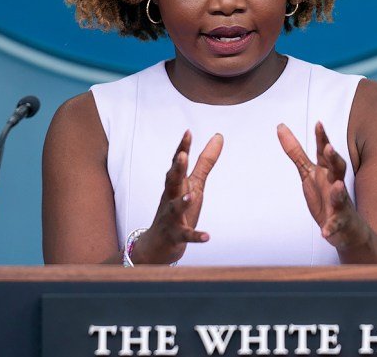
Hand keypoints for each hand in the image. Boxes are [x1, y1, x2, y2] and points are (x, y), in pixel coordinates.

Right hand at [130, 130, 223, 263]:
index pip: (177, 164)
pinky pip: (186, 236)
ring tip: (191, 196)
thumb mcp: (193, 184)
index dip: (182, 148)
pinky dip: (195, 236)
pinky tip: (207, 237)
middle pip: (172, 181)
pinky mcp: (176, 236)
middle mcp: (170, 198)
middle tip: (182, 156)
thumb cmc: (177, 209)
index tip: (187, 132)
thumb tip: (218, 136)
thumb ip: (205, 162)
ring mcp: (171, 217)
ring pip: (175, 209)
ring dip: (182, 202)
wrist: (158, 244)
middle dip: (176, 169)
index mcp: (175, 184)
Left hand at [277, 122, 369, 250]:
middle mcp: (335, 185)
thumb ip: (296, 151)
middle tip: (329, 148)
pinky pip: (336, 225)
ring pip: (341, 196)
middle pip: (337, 169)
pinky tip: (326, 232)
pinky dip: (331, 228)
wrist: (346, 227)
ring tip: (337, 185)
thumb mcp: (308, 172)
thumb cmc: (326, 195)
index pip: (324, 153)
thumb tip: (280, 127)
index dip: (322, 139)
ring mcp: (340, 204)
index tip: (318, 124)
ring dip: (339, 191)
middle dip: (334, 159)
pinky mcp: (339, 223)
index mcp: (326, 172)